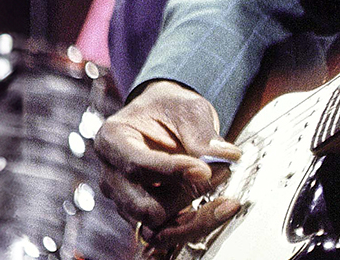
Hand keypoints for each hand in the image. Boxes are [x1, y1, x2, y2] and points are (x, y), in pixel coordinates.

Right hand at [94, 80, 243, 248]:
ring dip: (194, 217)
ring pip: (154, 226)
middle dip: (185, 195)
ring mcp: (125, 199)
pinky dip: (194, 225)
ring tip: (226, 199)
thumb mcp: (187, 108)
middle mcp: (112, 175)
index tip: (205, 169)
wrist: (165, 117)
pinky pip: (166, 231)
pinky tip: (220, 209)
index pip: (136, 164)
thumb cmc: (169, 108)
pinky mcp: (144, 213)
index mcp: (113, 139)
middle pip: (141, 205)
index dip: (171, 171)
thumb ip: (202, 134)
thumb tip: (227, 157)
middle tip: (223, 174)